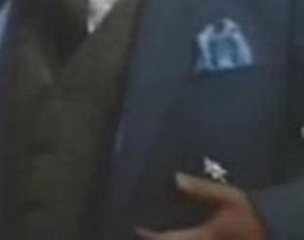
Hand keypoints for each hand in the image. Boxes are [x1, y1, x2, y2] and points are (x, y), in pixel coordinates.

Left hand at [135, 173, 266, 239]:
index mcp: (203, 237)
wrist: (273, 227)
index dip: (152, 237)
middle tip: (144, 229)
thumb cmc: (249, 212)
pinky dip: (182, 237)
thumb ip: (201, 189)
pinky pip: (191, 239)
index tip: (138, 228)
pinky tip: (178, 231)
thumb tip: (176, 178)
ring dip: (171, 238)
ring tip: (157, 230)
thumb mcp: (227, 197)